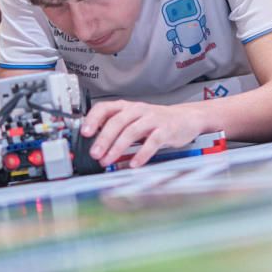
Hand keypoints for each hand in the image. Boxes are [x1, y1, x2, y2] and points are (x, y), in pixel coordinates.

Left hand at [80, 100, 204, 167]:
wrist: (186, 118)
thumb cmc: (156, 121)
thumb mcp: (133, 120)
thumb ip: (116, 127)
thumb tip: (93, 142)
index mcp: (127, 107)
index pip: (105, 107)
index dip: (93, 119)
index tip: (84, 133)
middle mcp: (138, 110)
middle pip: (117, 122)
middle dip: (103, 139)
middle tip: (94, 154)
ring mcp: (153, 119)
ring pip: (132, 131)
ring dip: (117, 147)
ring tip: (108, 160)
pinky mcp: (167, 130)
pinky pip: (152, 141)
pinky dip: (142, 154)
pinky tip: (134, 164)